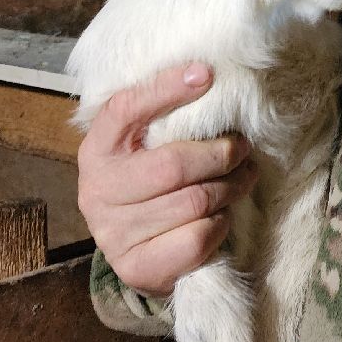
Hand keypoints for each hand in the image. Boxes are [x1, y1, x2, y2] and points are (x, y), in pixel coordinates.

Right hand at [77, 63, 259, 297]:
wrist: (137, 251)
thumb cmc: (150, 186)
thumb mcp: (146, 147)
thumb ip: (164, 119)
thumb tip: (207, 75)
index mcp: (97, 150)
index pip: (126, 109)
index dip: (166, 89)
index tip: (207, 74)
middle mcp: (97, 191)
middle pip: (173, 165)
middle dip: (220, 154)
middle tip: (243, 148)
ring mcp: (113, 233)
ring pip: (192, 203)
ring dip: (230, 188)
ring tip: (244, 177)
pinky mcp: (136, 267)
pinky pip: (196, 238)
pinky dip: (220, 224)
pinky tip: (222, 215)